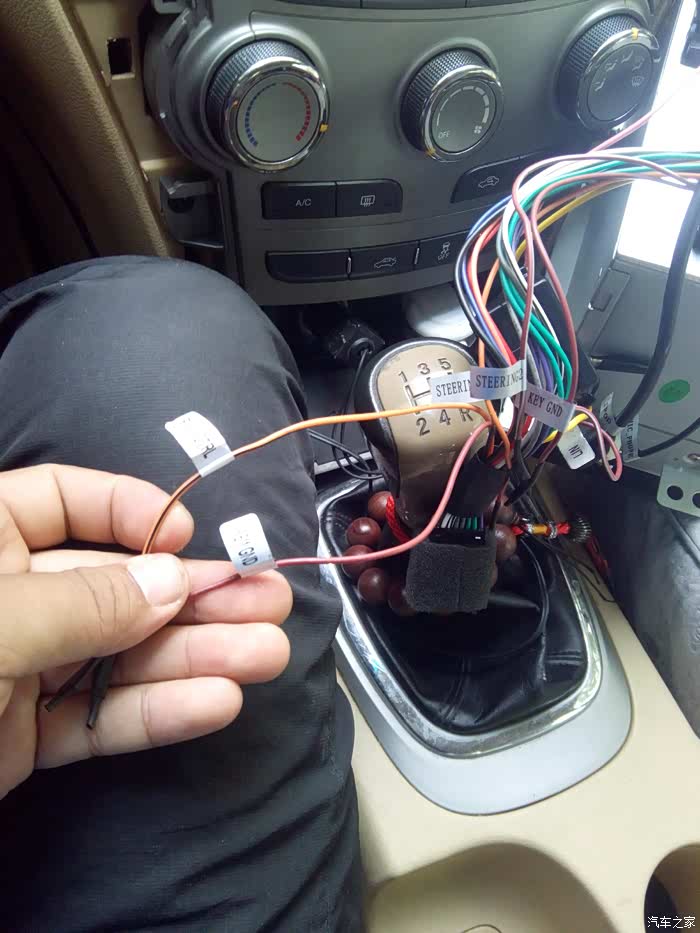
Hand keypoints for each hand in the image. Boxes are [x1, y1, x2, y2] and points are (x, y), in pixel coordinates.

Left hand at [0, 465, 291, 799]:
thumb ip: (82, 603)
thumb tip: (173, 582)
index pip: (59, 500)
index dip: (126, 508)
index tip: (183, 537)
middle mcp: (8, 600)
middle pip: (113, 584)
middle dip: (193, 594)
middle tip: (268, 600)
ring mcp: (18, 669)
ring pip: (120, 654)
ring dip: (195, 655)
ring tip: (268, 654)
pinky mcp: (26, 737)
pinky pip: (100, 718)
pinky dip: (157, 713)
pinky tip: (217, 702)